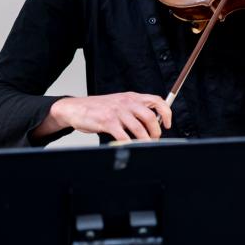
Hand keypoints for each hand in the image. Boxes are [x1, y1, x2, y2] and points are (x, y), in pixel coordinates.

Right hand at [35, 92, 171, 141]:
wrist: (76, 108)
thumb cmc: (99, 108)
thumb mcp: (120, 103)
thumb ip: (135, 110)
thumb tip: (153, 123)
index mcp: (132, 97)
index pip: (157, 101)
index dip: (166, 113)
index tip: (168, 124)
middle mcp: (126, 102)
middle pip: (150, 117)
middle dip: (156, 132)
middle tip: (154, 139)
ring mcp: (117, 112)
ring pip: (139, 129)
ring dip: (144, 141)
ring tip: (144, 145)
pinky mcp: (107, 122)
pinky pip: (123, 136)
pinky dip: (129, 144)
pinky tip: (129, 146)